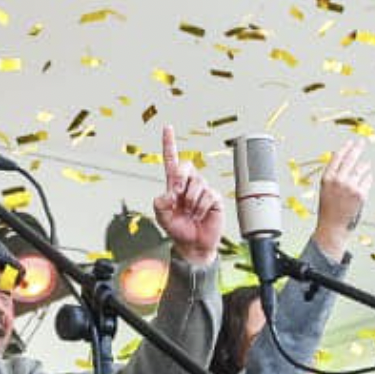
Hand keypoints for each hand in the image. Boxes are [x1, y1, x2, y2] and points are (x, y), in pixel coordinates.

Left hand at [152, 124, 224, 262]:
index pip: (171, 160)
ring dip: (191, 202)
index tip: (168, 128)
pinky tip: (200, 215)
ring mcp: (203, 190)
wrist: (193, 245)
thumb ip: (160, 203)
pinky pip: (208, 195)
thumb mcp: (161, 217)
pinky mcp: (214, 198)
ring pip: (197, 184)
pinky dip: (201, 208)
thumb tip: (169, 192)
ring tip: (190, 213)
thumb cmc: (178, 229)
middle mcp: (189, 184)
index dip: (169, 144)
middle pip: (186, 166)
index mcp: (174, 185)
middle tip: (177, 196)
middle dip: (180, 179)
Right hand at [312, 140, 372, 258]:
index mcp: (327, 178)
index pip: (337, 157)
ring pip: (362, 168)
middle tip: (362, 142)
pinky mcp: (361, 194)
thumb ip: (334, 175)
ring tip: (365, 165)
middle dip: (357, 148)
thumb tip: (346, 160)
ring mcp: (351, 187)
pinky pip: (368, 180)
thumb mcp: (326, 189)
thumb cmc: (329, 209)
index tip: (351, 142)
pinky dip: (368, 178)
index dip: (345, 148)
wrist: (333, 227)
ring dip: (365, 165)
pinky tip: (365, 181)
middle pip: (350, 159)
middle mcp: (338, 180)